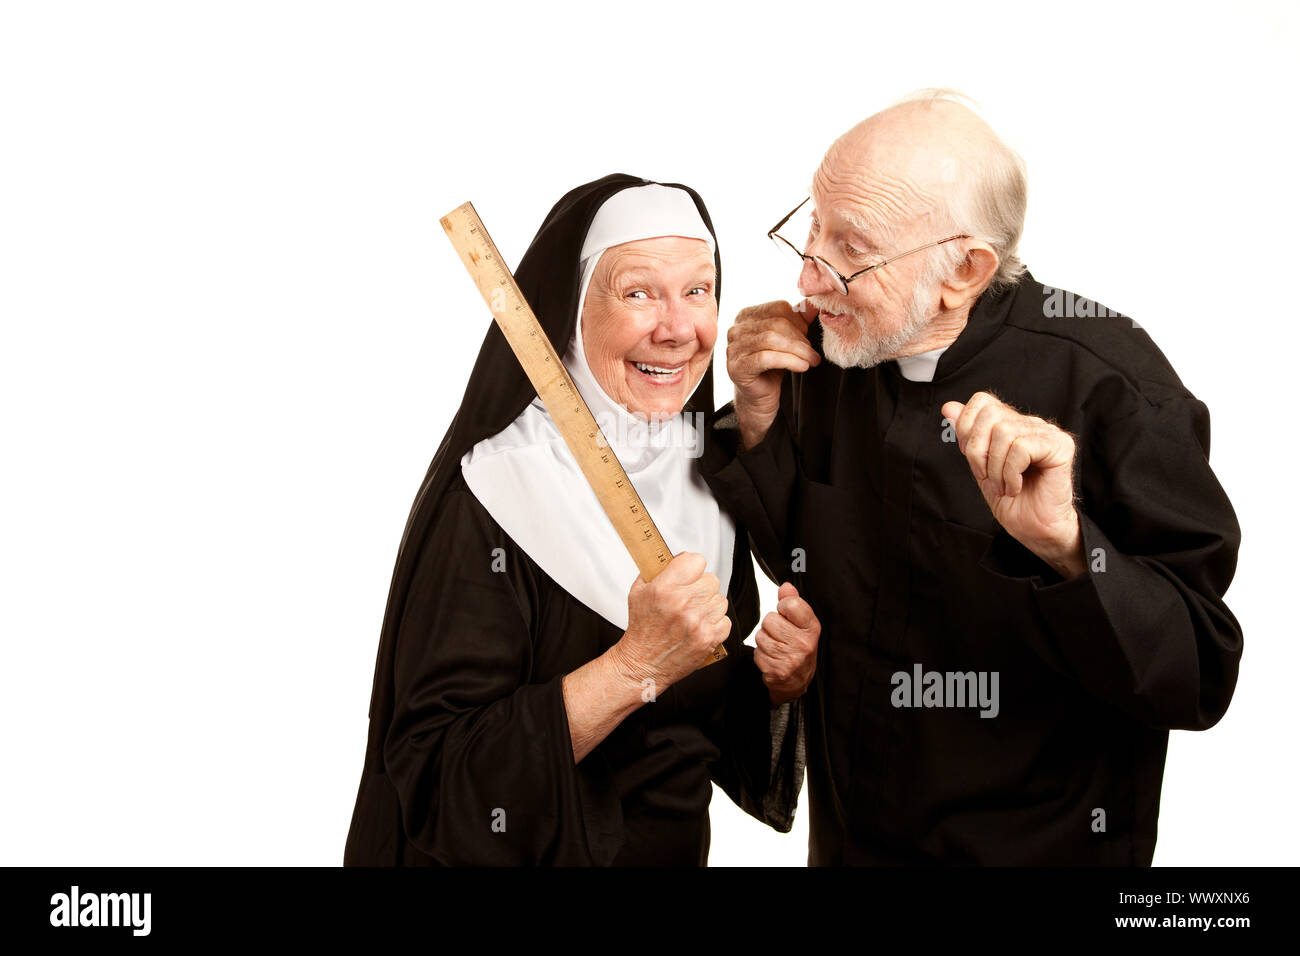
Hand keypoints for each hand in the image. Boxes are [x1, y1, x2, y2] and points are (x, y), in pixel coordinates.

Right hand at [611, 552, 731, 693]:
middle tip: (689, 598)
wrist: (643, 664)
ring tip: (694, 614)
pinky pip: (725, 620)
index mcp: (665, 588)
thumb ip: (658, 570)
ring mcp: (697, 622)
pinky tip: (700, 627)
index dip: (692, 567)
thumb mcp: (639, 591)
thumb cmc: (642, 629)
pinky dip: (715, 624)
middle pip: (711, 580)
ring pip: (721, 600)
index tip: (688, 574)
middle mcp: (682, 604)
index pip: (696, 560)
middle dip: (701, 587)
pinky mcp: (708, 638)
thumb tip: (679, 557)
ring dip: (709, 606)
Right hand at [726, 300, 820, 448]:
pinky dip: (788, 361)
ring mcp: (733, 348)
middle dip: (801, 339)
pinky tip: (801, 367)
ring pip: (771, 339)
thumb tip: (815, 303)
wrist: (760, 399)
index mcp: (747, 316)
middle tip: (813, 353)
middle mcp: (736, 329)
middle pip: (776, 323)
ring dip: (798, 350)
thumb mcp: (789, 340)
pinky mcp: (736, 367)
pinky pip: (765, 358)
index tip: (810, 337)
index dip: (800, 322)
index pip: (779, 308)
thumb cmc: (773, 368)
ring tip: (811, 360)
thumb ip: (800, 320)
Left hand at [754, 582, 819, 704]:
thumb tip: (786, 587)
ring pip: (761, 636)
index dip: (783, 607)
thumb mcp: (802, 623)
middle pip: (770, 619)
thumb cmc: (799, 647)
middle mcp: (804, 643)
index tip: (786, 614)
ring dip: (765, 641)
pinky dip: (761, 655)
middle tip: (781, 635)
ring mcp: (791, 659)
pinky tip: (772, 658)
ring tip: (777, 647)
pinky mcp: (777, 671)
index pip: (790, 604)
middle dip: (771, 626)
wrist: (798, 680)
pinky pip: (757, 653)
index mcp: (812, 628)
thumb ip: (793, 602)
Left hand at [941, 391, 1084, 577]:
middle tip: (986, 477)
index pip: (983, 401)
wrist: (1033, 528)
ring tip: (1003, 487)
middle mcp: (1031, 423)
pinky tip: (1016, 487)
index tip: (972, 459)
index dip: (967, 427)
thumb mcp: (979, 465)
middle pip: (991, 415)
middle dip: (978, 451)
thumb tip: (949, 407)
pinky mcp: (1061, 446)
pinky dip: (1011, 473)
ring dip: (995, 468)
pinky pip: (1022, 447)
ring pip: (1005, 432)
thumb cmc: (1011, 500)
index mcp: (1012, 424)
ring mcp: (1048, 433)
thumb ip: (968, 436)